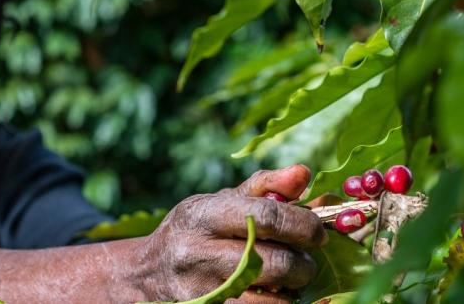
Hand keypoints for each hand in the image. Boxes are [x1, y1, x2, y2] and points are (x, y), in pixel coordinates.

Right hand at [141, 164, 325, 302]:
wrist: (146, 274)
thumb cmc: (195, 231)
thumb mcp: (220, 202)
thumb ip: (264, 187)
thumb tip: (303, 173)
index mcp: (203, 215)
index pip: (265, 217)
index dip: (302, 225)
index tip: (317, 233)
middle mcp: (196, 254)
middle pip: (274, 263)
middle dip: (303, 265)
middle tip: (306, 262)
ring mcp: (199, 292)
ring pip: (270, 300)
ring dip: (291, 292)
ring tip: (289, 282)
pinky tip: (271, 296)